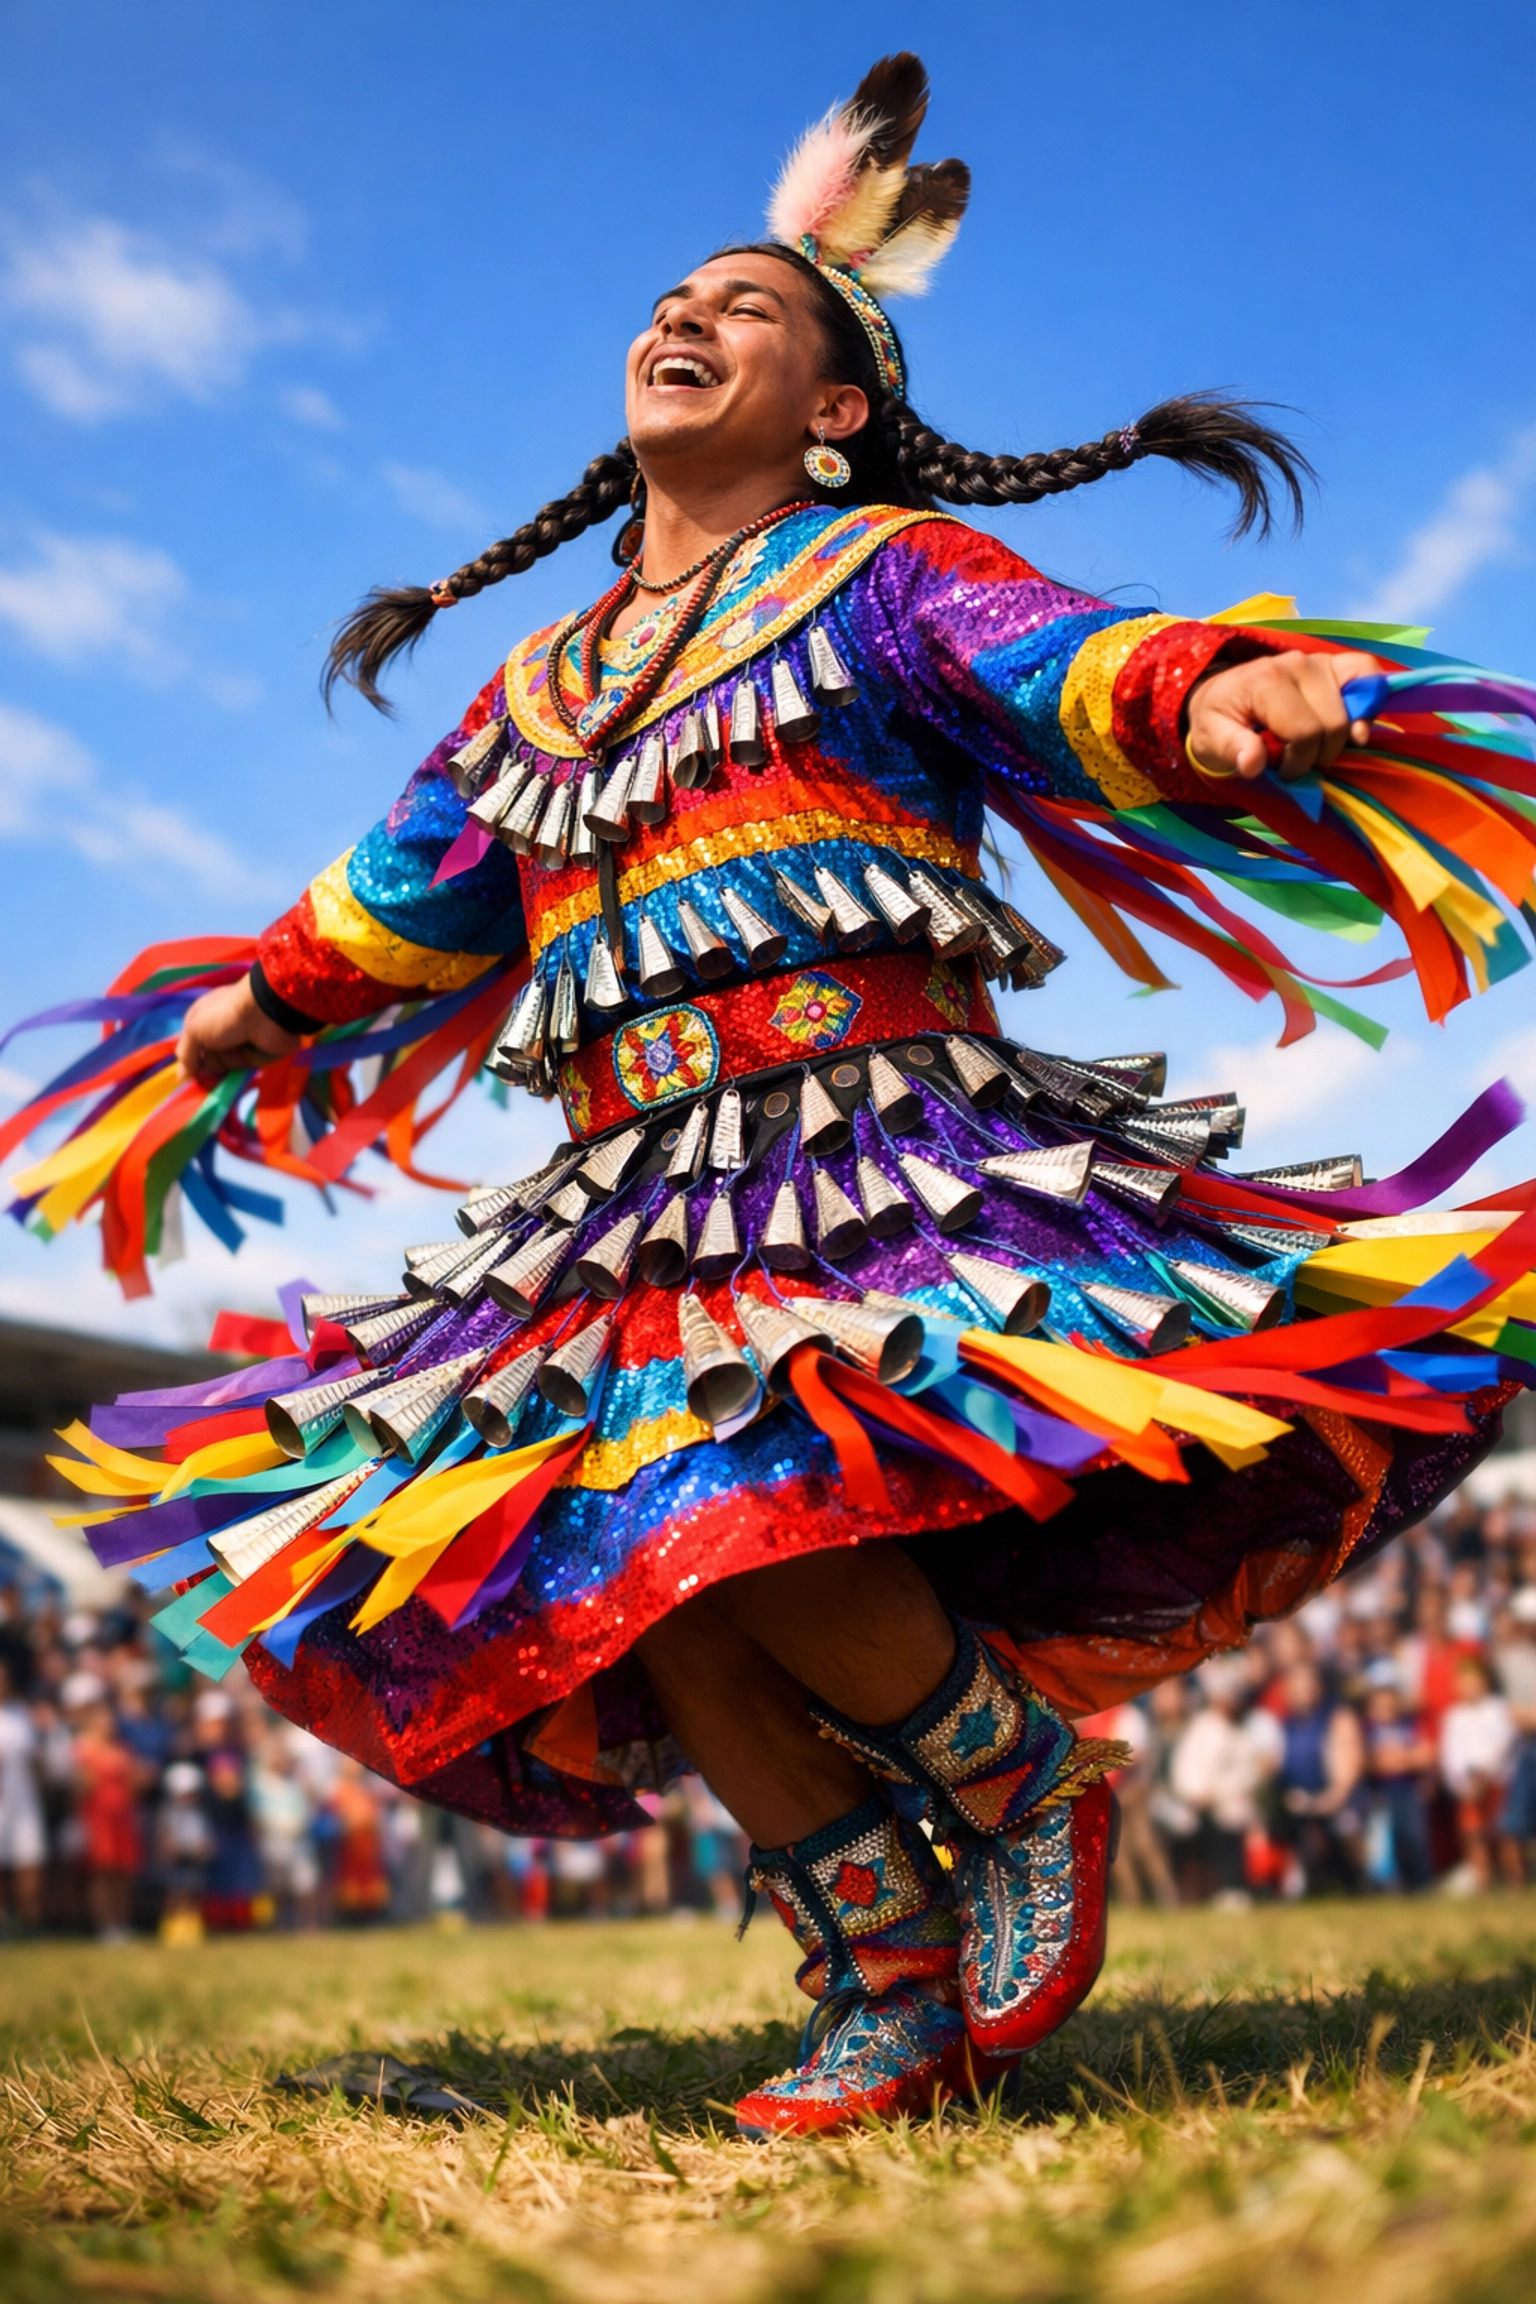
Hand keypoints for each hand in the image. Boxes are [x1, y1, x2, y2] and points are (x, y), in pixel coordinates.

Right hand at [176, 976, 299, 1086]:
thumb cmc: (225, 1015)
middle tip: (220, 1047)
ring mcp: (237, 1045)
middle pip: (207, 1062)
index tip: (190, 1070)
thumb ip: (186, 1053)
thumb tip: (181, 1077)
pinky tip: (250, 1051)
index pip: (190, 1049)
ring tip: (240, 1044)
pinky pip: (242, 1068)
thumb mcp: (195, 1029)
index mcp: (202, 1021)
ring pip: (225, 1066)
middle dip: (212, 1060)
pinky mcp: (254, 1054)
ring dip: (230, 1058)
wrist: (265, 1012)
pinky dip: (245, 1061)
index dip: (190, 1060)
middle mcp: (218, 1034)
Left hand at [1185, 648, 1381, 780]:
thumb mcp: (1210, 741)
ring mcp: (1319, 661)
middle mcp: (1298, 664)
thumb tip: (1253, 763)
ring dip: (1338, 740)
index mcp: (1267, 681)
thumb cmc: (1217, 722)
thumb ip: (1231, 750)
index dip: (1297, 763)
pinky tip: (1351, 726)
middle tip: (1293, 760)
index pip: (1305, 734)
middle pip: (1334, 726)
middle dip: (1317, 756)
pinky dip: (1367, 704)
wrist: (1220, 696)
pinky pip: (1369, 675)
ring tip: (1310, 745)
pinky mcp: (1335, 664)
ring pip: (1353, 711)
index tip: (1280, 771)